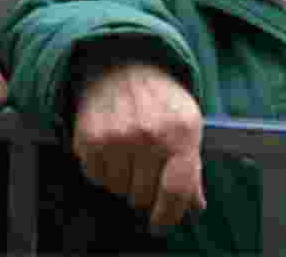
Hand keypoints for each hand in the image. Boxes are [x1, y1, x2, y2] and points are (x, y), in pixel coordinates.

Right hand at [74, 62, 206, 233]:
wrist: (121, 63)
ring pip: (118, 189)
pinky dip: (103, 169)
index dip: (169, 215)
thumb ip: (192, 167)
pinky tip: (111, 146)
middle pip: (143, 195)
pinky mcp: (90, 138)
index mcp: (180, 133)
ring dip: (123, 179)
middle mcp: (149, 135)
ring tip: (128, 151)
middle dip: (145, 190)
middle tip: (144, 168)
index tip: (161, 222)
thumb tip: (195, 206)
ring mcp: (117, 137)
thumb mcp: (187, 123)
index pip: (176, 191)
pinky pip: (96, 177)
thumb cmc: (159, 97)